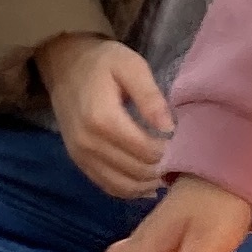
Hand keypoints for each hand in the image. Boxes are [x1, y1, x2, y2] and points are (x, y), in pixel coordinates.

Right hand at [39, 31, 175, 197]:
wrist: (64, 65)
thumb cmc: (102, 61)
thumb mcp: (130, 66)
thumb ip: (150, 96)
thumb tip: (170, 127)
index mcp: (102, 119)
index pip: (145, 151)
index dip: (170, 153)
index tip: (187, 145)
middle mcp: (88, 144)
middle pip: (136, 172)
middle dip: (163, 170)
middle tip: (184, 161)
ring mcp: (81, 156)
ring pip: (124, 186)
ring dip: (150, 184)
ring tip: (171, 172)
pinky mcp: (80, 162)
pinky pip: (109, 187)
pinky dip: (132, 190)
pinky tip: (150, 183)